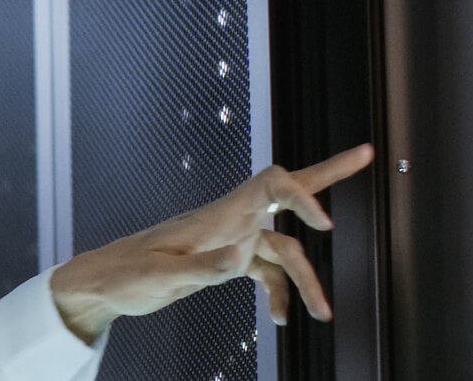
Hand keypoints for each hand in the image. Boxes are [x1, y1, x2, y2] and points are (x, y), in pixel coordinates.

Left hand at [47, 143, 376, 340]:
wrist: (104, 283)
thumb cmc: (125, 275)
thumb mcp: (160, 277)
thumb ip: (201, 268)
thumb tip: (238, 260)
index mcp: (218, 214)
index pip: (272, 184)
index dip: (302, 195)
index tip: (323, 225)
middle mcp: (231, 220)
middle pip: (288, 190)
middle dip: (330, 173)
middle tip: (368, 153)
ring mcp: (232, 238)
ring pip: (286, 249)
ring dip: (307, 280)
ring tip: (323, 314)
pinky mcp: (227, 259)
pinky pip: (267, 271)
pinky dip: (279, 293)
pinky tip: (279, 319)